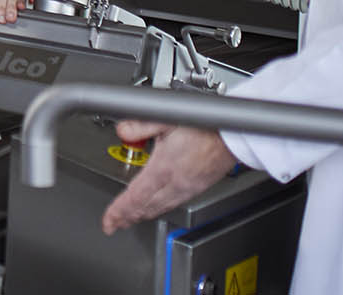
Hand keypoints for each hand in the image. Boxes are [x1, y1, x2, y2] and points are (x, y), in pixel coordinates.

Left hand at [100, 121, 235, 234]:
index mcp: (164, 167)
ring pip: (160, 207)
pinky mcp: (197, 187)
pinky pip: (173, 203)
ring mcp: (187, 187)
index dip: (119, 211)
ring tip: (129, 219)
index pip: (135, 196)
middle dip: (127, 217)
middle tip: (114, 224)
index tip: (109, 220)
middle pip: (146, 206)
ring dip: (142, 215)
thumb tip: (123, 131)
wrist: (233, 135)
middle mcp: (175, 182)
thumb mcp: (166, 118)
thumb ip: (141, 125)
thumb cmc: (205, 125)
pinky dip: (159, 209)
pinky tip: (155, 207)